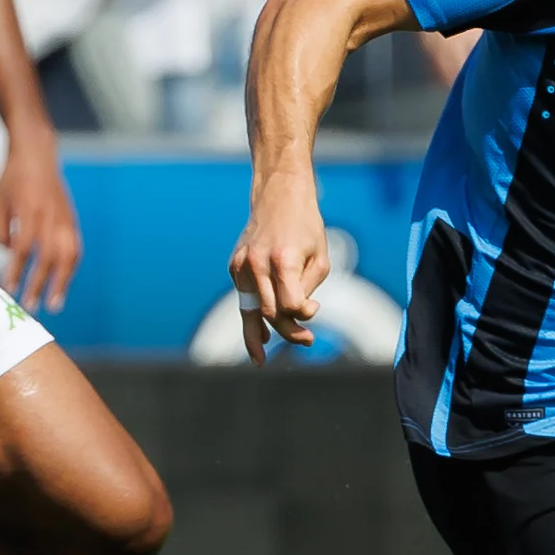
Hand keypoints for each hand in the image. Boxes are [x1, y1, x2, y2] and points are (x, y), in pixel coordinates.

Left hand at [0, 135, 80, 312]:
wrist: (36, 156)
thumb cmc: (13, 178)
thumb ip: (1, 231)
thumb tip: (9, 254)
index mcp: (28, 212)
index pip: (22, 249)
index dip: (16, 271)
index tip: (9, 288)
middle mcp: (49, 218)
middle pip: (47, 258)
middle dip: (39, 285)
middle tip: (31, 305)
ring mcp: (64, 219)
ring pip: (68, 256)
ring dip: (62, 283)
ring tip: (54, 303)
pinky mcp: (71, 220)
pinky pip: (75, 249)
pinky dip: (70, 268)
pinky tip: (64, 282)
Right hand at [228, 169, 328, 360]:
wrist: (278, 196)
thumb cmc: (306, 227)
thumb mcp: (319, 257)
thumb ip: (309, 289)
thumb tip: (300, 316)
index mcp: (282, 261)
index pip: (290, 306)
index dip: (305, 316)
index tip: (315, 307)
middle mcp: (256, 264)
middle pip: (270, 313)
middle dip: (288, 331)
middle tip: (307, 341)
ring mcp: (241, 265)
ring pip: (250, 311)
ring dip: (258, 336)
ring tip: (261, 359)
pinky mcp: (234, 266)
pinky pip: (244, 299)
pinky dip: (252, 317)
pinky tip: (260, 335)